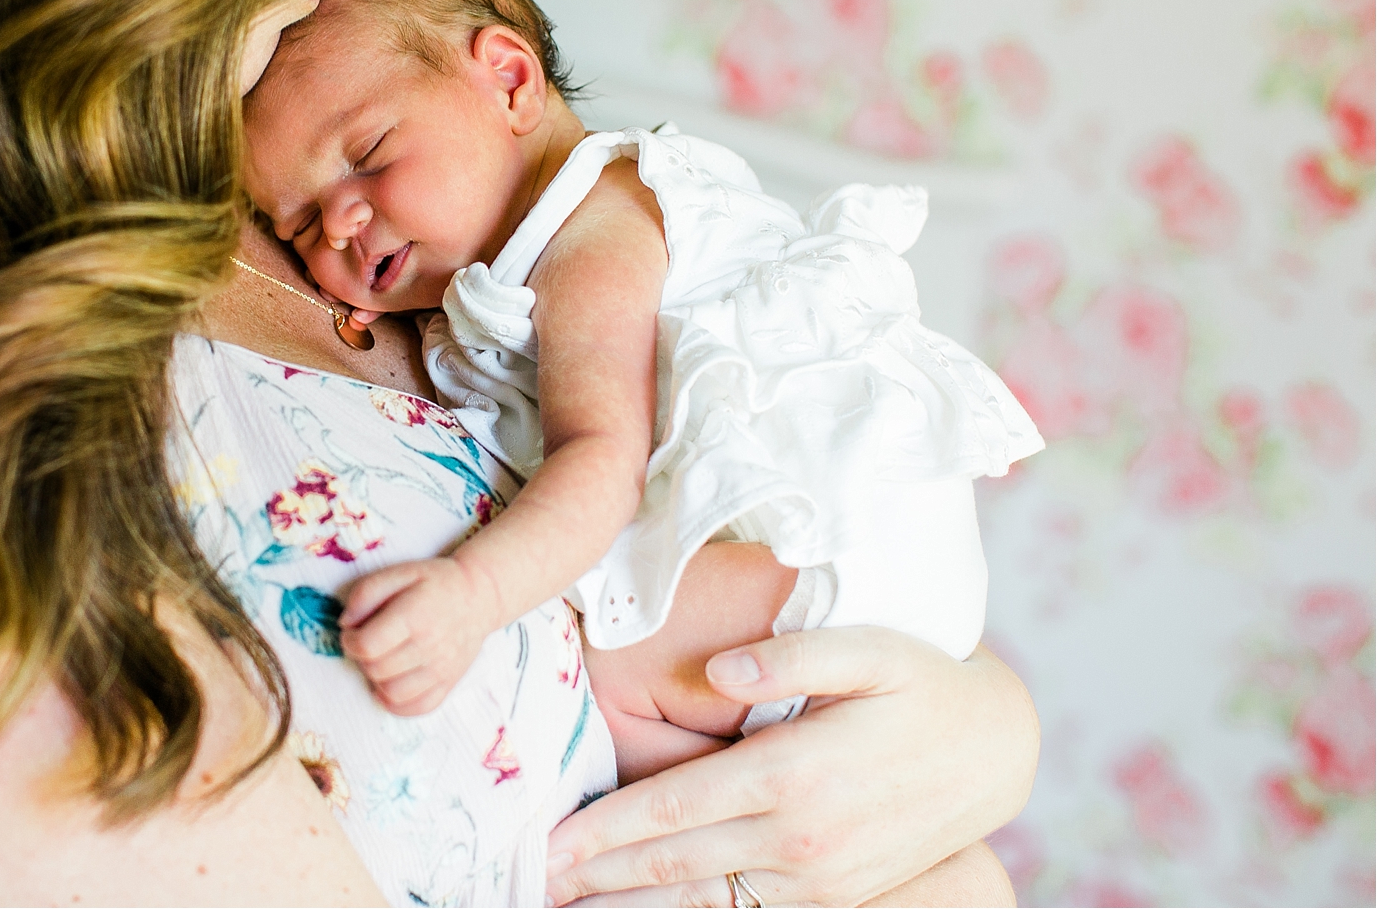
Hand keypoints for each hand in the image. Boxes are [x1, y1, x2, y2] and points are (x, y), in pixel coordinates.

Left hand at [338, 558, 500, 714]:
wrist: (479, 596)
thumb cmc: (435, 582)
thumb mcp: (400, 572)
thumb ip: (366, 592)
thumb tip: (346, 624)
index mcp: (414, 615)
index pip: (368, 645)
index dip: (350, 642)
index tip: (353, 633)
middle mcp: (430, 646)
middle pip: (377, 670)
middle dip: (362, 658)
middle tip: (368, 643)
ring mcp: (442, 669)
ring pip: (392, 693)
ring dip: (377, 680)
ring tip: (381, 661)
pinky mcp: (449, 683)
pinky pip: (416, 708)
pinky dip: (397, 702)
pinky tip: (391, 683)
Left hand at [544, 628, 1037, 906]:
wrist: (993, 750)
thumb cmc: (919, 683)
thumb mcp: (869, 647)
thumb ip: (793, 654)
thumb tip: (722, 671)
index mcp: (794, 773)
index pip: (675, 807)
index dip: (606, 829)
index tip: (550, 842)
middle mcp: (802, 839)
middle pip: (676, 864)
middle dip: (601, 876)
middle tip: (536, 880)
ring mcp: (820, 880)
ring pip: (705, 902)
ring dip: (634, 906)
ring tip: (574, 904)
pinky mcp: (836, 899)